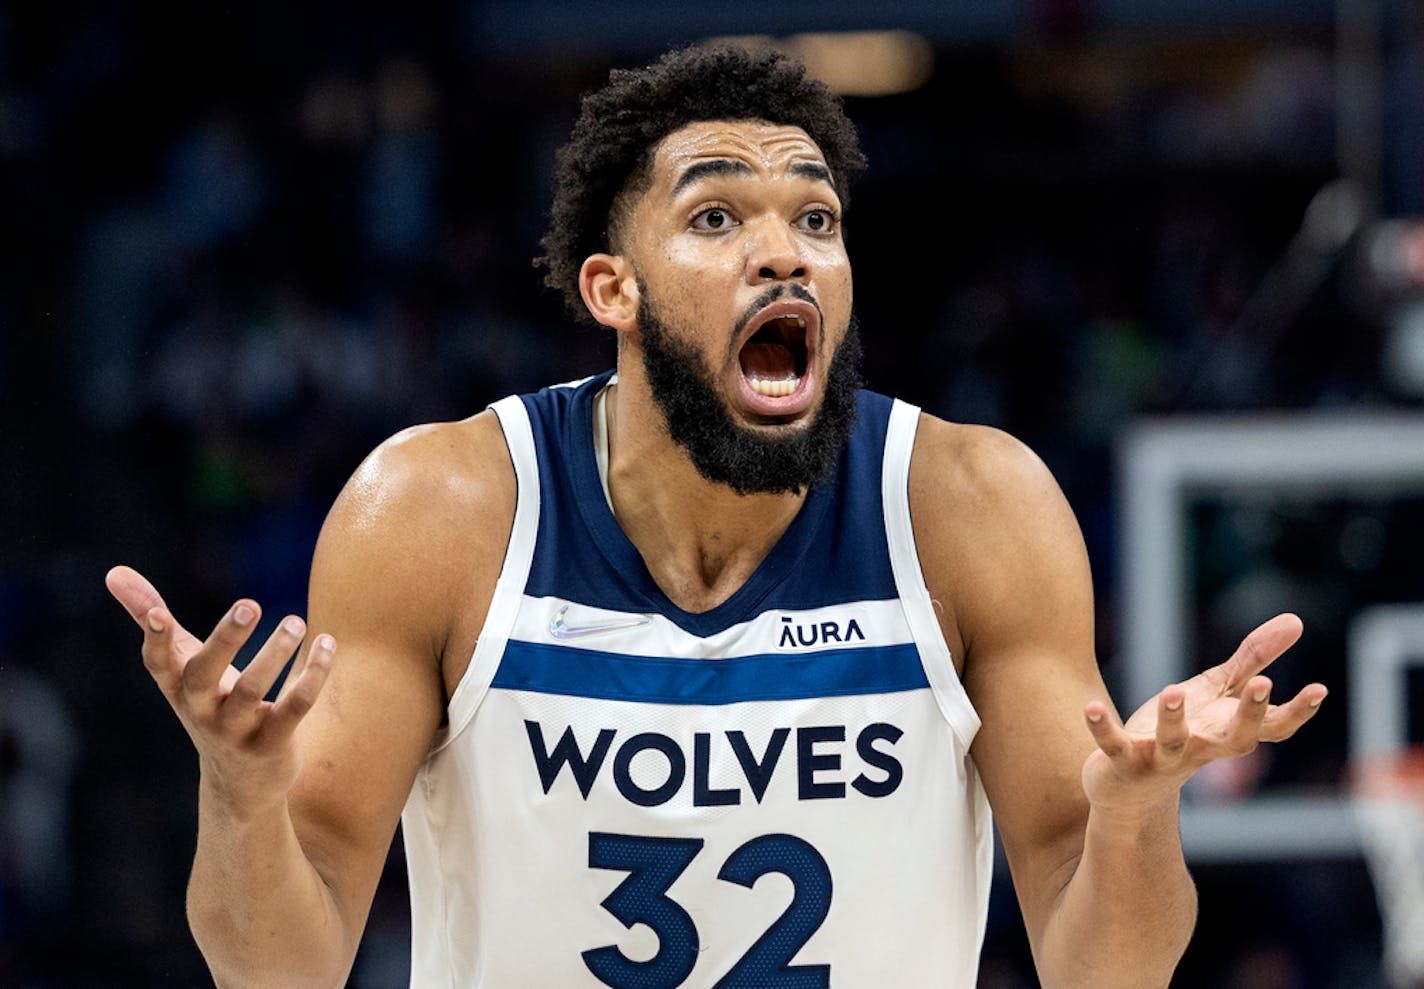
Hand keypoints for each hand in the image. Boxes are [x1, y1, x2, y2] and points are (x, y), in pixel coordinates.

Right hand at [106, 565, 334, 811]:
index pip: (159, 664)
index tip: (158, 613)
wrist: (239, 783)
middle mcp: (201, 710)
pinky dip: (312, 675)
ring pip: (253, 690)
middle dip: (225, 639)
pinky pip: (294, 708)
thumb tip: (113, 572)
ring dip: (276, 652)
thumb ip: (151, 618)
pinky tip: (327, 644)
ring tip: (296, 621)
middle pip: (204, 675)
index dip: (156, 640)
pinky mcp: (272, 744)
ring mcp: (235, 730)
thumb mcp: (182, 665)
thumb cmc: (209, 704)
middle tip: (249, 603)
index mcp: (178, 688)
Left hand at [1081, 613, 1327, 812]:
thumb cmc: (1184, 732)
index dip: (1297, 712)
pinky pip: (1113, 745)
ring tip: (1173, 690)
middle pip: (1234, 740)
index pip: (1272, 728)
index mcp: (1227, 733)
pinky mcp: (1123, 762)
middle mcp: (1202, 749)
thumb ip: (1252, 659)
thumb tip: (1296, 621)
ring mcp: (1162, 759)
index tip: (1320, 690)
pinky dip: (1102, 728)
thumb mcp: (1217, 693)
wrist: (1130, 789)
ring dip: (1174, 719)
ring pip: (1173, 743)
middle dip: (1250, 714)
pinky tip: (1090, 707)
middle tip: (1264, 684)